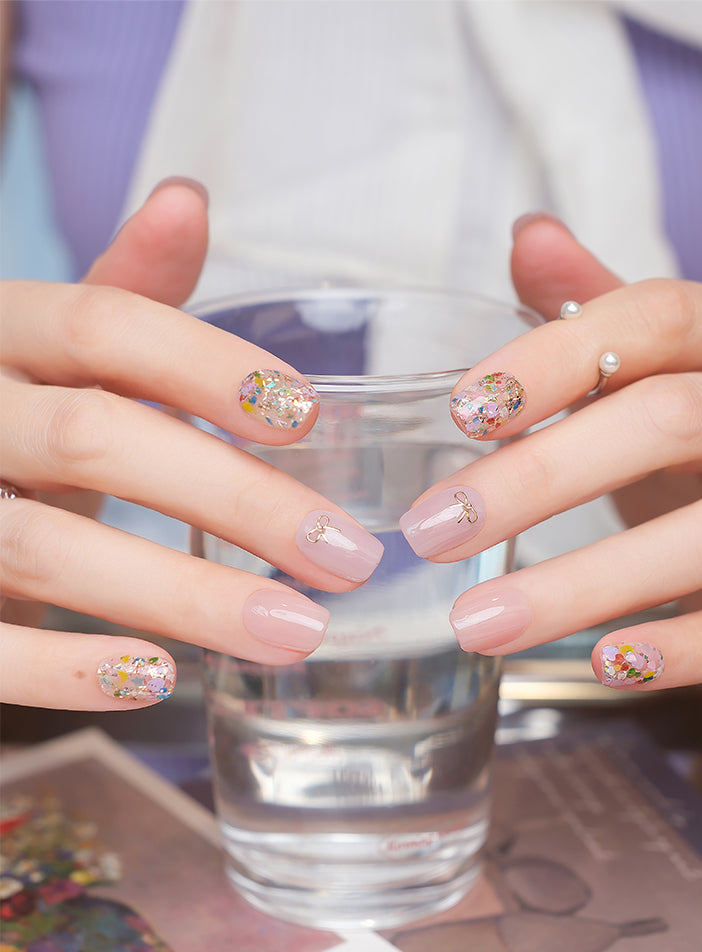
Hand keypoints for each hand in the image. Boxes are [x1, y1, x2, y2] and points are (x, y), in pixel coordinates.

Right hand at [0, 180, 382, 709]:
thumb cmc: (5, 417)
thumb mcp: (47, 354)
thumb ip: (119, 293)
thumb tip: (188, 199)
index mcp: (1, 331)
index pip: (104, 320)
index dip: (207, 365)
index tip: (310, 416)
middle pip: (97, 439)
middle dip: (235, 499)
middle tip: (345, 558)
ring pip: (45, 549)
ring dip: (182, 597)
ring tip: (295, 633)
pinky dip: (68, 671)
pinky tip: (163, 680)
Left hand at [401, 214, 701, 688]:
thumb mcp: (669, 369)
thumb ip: (601, 310)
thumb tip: (530, 234)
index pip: (653, 316)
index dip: (552, 357)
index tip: (460, 409)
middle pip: (663, 423)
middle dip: (538, 479)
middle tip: (432, 531)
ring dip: (584, 583)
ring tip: (478, 623)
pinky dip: (684, 648)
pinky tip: (600, 663)